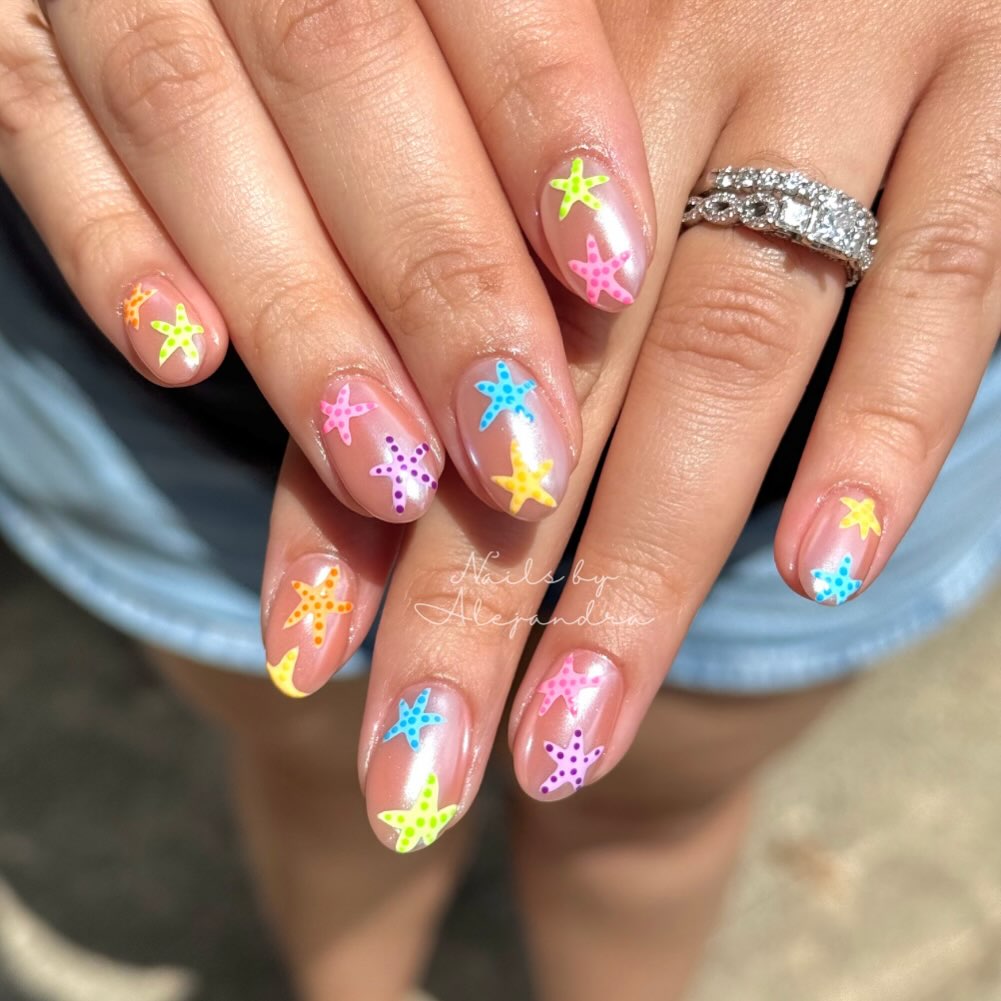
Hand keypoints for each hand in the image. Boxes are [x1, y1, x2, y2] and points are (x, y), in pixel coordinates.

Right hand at [0, 0, 655, 522]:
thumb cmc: (385, 2)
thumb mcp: (444, 8)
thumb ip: (500, 76)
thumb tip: (612, 258)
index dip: (546, 122)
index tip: (614, 278)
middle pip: (343, 71)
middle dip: (439, 281)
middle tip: (518, 457)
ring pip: (189, 125)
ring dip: (300, 322)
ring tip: (392, 477)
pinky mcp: (8, 40)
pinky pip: (36, 129)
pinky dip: (109, 250)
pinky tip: (185, 362)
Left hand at [240, 0, 1000, 848]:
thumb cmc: (688, 6)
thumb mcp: (559, 115)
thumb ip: (472, 268)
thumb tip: (373, 468)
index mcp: (524, 72)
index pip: (408, 324)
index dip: (344, 505)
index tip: (306, 667)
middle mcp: (664, 52)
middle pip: (546, 380)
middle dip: (470, 598)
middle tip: (412, 781)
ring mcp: (845, 49)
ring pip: (725, 349)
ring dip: (641, 571)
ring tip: (564, 746)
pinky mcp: (999, 72)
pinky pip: (953, 266)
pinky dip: (886, 422)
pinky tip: (820, 567)